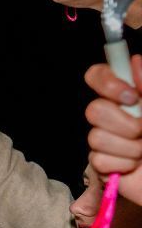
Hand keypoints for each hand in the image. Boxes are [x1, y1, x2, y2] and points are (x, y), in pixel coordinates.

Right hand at [85, 57, 141, 206]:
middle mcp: (111, 115)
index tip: (130, 95)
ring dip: (129, 147)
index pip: (97, 76)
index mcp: (125, 97)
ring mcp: (103, 139)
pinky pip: (100, 160)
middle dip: (125, 124)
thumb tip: (135, 61)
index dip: (106, 82)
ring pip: (96, 137)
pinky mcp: (100, 164)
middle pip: (93, 110)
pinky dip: (124, 165)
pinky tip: (134, 166)